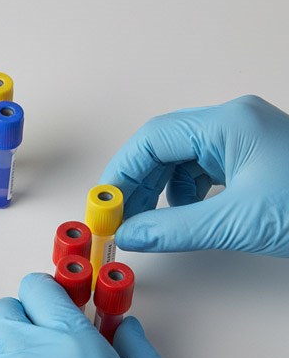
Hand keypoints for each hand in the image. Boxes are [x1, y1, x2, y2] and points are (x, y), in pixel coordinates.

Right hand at [99, 94, 288, 255]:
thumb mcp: (239, 222)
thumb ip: (177, 230)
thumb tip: (131, 234)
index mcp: (229, 124)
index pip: (153, 139)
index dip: (122, 172)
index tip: (105, 204)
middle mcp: (234, 125)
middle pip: (163, 148)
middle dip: (137, 184)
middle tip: (119, 217)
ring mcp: (244, 141)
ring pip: (181, 161)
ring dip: (159, 191)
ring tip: (149, 222)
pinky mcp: (252, 160)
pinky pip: (202, 171)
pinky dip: (185, 195)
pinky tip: (184, 216)